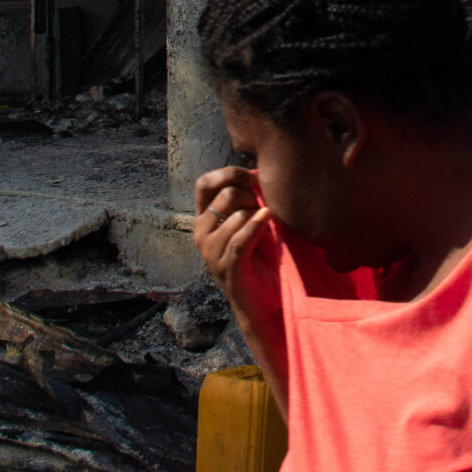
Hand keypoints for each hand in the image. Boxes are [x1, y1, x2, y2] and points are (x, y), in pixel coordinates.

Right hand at [192, 165, 279, 327]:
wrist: (263, 303)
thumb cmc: (261, 258)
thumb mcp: (250, 223)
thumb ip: (247, 199)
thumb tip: (257, 169)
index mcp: (204, 219)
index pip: (205, 183)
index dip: (230, 173)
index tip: (255, 176)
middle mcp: (202, 233)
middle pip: (225, 194)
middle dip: (251, 195)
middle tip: (264, 209)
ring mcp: (211, 252)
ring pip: (236, 215)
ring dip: (258, 216)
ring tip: (269, 228)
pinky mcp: (227, 268)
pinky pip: (241, 238)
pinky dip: (256, 225)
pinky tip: (268, 219)